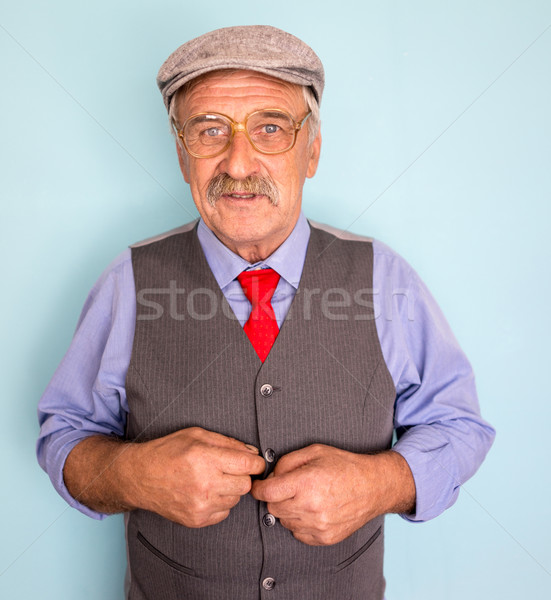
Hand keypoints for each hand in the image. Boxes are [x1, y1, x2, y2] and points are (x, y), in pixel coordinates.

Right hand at [127, 427, 265, 527]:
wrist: (140, 476)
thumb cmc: (168, 452)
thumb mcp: (197, 435)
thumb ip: (228, 443)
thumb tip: (253, 453)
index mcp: (206, 458)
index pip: (248, 465)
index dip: (256, 463)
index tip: (255, 463)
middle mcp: (205, 484)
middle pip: (246, 484)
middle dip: (242, 475)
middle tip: (229, 469)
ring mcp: (201, 505)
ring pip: (236, 499)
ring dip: (230, 489)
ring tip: (213, 480)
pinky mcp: (196, 520)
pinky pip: (224, 513)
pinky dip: (220, 503)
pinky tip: (206, 492)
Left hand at [251, 444, 414, 545]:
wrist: (373, 486)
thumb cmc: (345, 466)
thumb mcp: (314, 451)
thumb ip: (287, 462)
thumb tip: (271, 476)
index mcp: (306, 483)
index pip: (267, 493)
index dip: (258, 489)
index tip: (258, 487)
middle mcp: (310, 506)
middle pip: (273, 508)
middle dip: (275, 497)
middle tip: (288, 487)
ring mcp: (318, 525)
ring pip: (284, 522)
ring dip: (288, 510)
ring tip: (304, 497)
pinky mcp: (325, 538)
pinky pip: (298, 533)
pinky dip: (299, 523)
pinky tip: (311, 509)